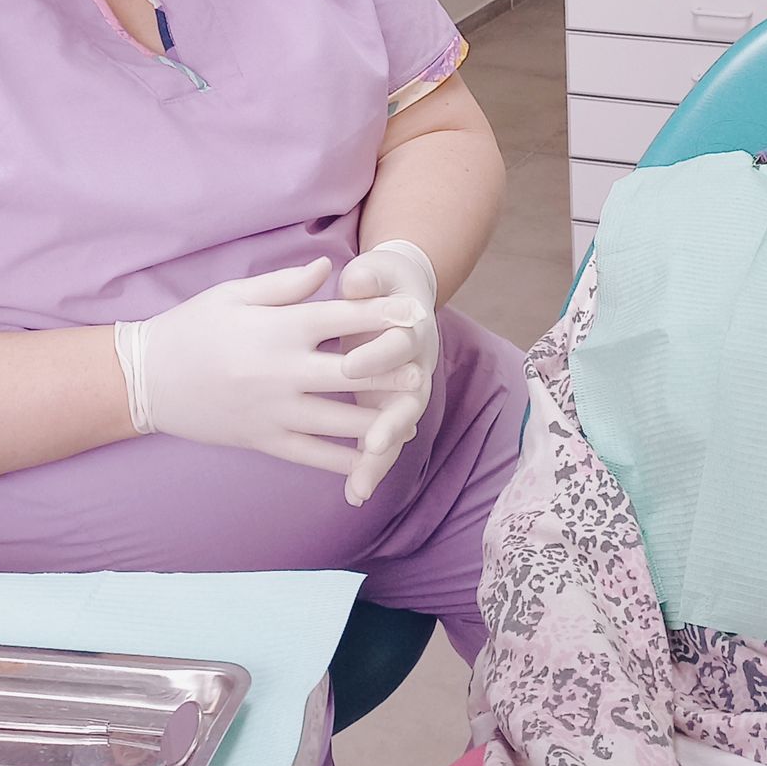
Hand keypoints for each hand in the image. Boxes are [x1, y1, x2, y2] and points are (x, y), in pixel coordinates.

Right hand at [116, 260, 417, 478]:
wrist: (145, 380)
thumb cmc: (191, 328)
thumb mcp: (233, 295)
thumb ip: (285, 285)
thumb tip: (328, 269)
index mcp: (276, 329)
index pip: (341, 320)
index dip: (381, 315)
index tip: (413, 313)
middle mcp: (280, 371)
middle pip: (351, 373)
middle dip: (391, 373)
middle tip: (423, 371)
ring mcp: (274, 411)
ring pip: (339, 421)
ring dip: (379, 421)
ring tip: (410, 417)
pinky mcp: (264, 440)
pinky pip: (314, 455)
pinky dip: (345, 460)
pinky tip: (372, 459)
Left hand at [335, 241, 440, 505]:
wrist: (404, 294)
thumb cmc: (381, 282)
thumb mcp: (376, 271)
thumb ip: (369, 276)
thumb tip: (357, 279)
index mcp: (411, 327)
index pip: (398, 343)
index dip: (378, 355)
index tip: (349, 364)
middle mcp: (417, 365)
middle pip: (410, 399)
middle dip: (391, 423)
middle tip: (371, 444)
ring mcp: (407, 392)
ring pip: (399, 429)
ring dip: (381, 458)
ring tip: (360, 487)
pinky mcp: (391, 410)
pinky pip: (384, 443)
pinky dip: (371, 467)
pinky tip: (353, 494)